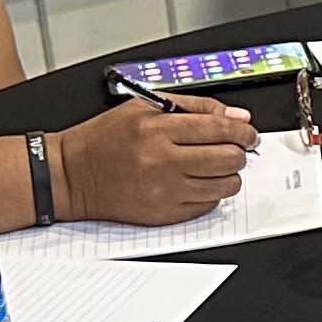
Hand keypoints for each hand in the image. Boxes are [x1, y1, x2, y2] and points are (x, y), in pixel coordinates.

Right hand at [53, 94, 256, 227]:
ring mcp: (165, 191)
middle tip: (235, 150)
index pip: (219, 128)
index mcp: (157, 129)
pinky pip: (208, 206)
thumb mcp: (144, 107)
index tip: (249, 134)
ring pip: (224, 185)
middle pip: (227, 158)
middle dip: (239, 152)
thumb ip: (195, 107)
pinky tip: (198, 182)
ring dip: (229, 175)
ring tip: (217, 167)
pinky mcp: (164, 214)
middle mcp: (162, 161)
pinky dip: (211, 194)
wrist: (72, 175)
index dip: (243, 131)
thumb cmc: (105, 139)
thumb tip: (237, 117)